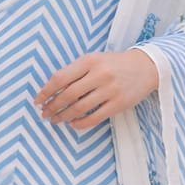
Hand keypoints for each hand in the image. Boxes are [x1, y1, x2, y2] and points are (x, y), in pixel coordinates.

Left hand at [34, 47, 158, 129]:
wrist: (146, 67)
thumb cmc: (115, 64)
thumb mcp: (95, 60)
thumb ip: (76, 71)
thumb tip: (53, 90)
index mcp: (90, 61)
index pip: (61, 78)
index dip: (46, 91)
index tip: (38, 100)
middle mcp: (99, 74)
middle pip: (68, 95)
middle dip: (52, 107)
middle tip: (44, 114)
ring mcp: (110, 90)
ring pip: (79, 108)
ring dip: (63, 117)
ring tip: (56, 120)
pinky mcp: (118, 104)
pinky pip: (94, 118)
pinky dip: (80, 124)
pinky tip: (73, 124)